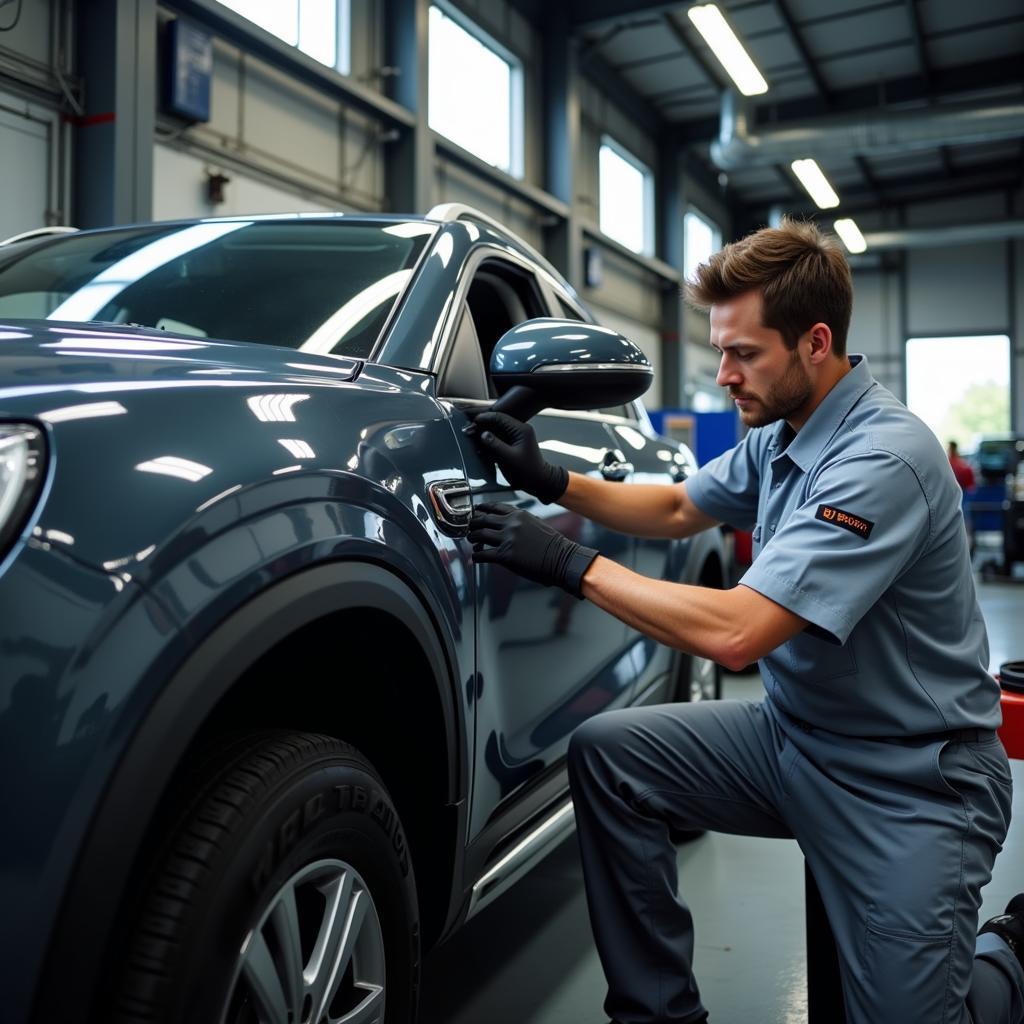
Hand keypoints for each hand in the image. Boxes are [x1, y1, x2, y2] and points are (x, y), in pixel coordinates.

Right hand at [463, 411, 567, 503]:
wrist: (538, 482)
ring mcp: (514, 439)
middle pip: (496, 424)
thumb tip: (483, 434)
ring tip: (471, 438)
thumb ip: (495, 445)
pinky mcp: (511, 447)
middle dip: (482, 427)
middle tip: (468, 430)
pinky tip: (479, 449)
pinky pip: (497, 442)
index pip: (500, 418)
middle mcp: (518, 431)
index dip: (485, 419)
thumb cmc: (528, 471)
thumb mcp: (509, 458)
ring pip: (495, 433)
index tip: (473, 422)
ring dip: (483, 436)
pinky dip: (488, 445)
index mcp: (521, 429)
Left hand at [469, 502, 597, 596]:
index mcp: (519, 515)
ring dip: (472, 538)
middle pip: (483, 519)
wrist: (562, 559)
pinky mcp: (505, 556)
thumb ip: (521, 521)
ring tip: (472, 541)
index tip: (476, 512)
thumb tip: (509, 525)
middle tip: (470, 528)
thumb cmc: (552, 544)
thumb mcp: (536, 524)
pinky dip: (476, 556)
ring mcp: (507, 539)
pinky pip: (482, 554)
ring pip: (479, 535)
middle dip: (474, 524)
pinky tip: (476, 558)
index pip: (494, 507)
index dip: (482, 509)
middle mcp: (511, 524)